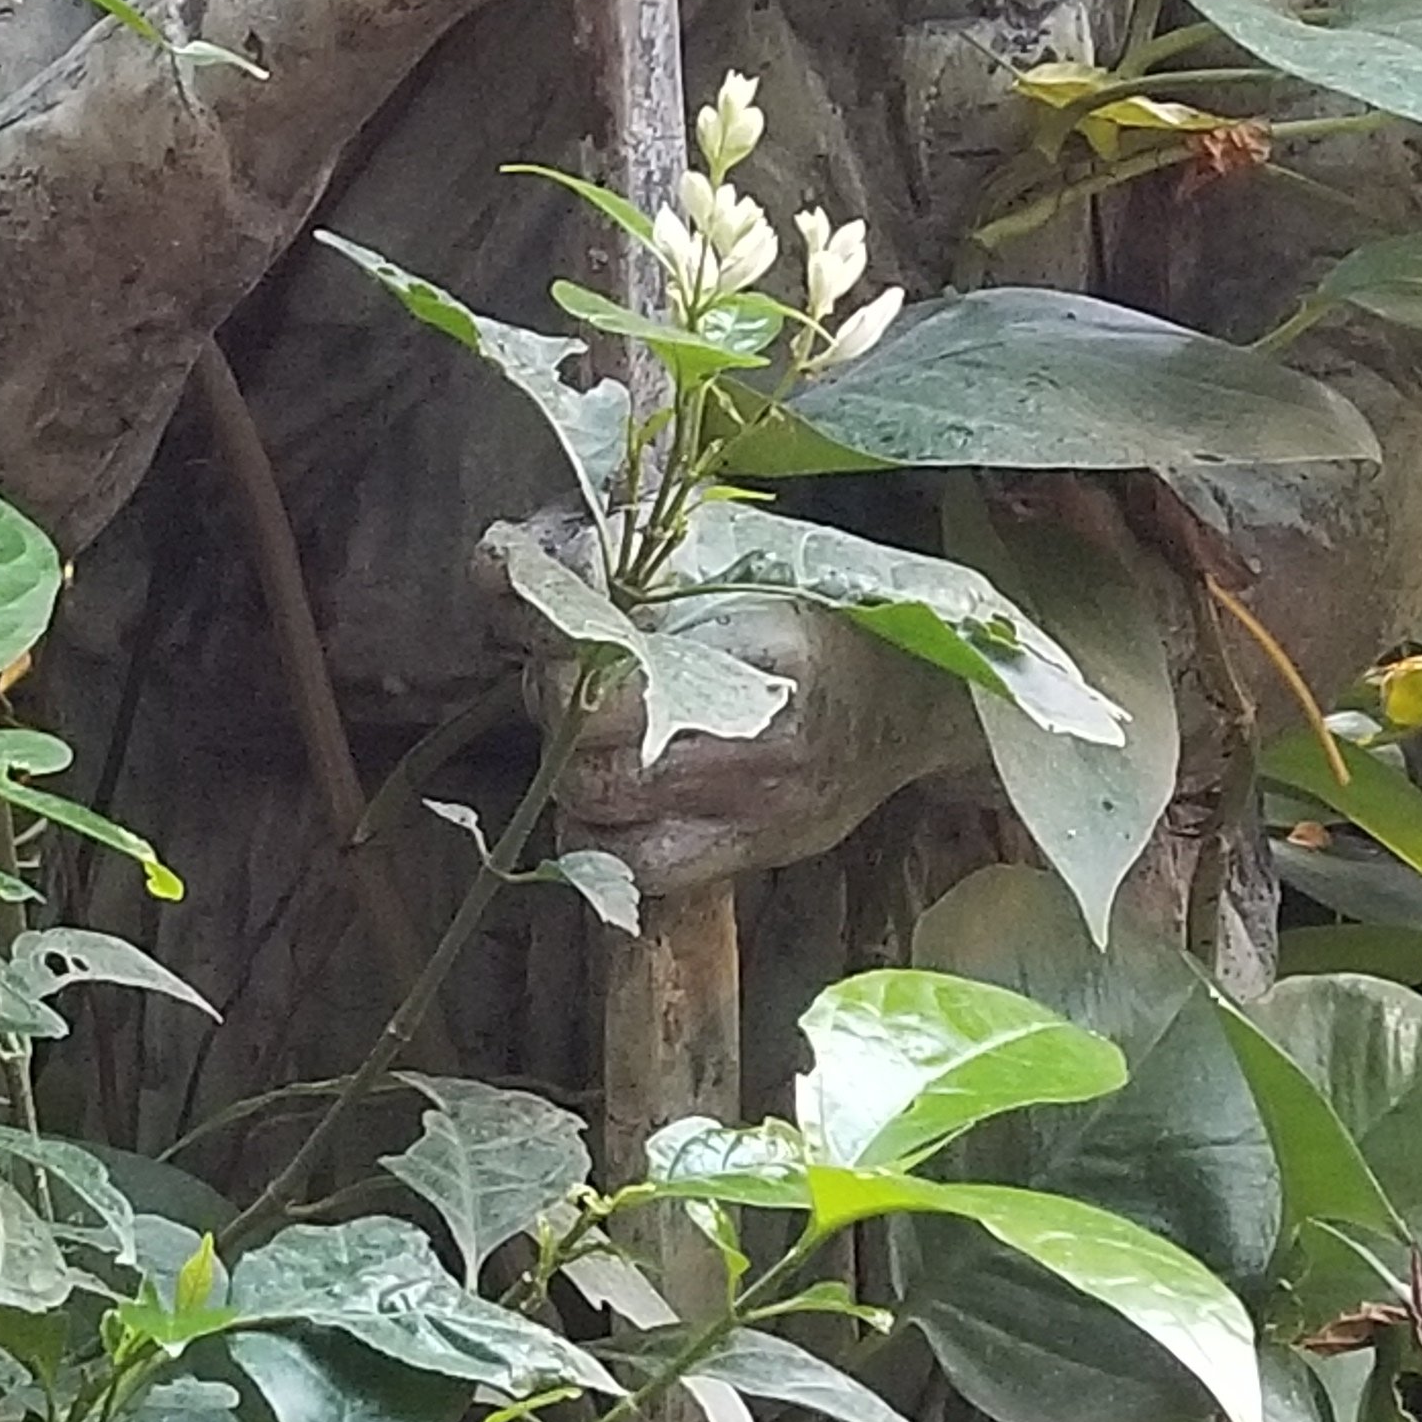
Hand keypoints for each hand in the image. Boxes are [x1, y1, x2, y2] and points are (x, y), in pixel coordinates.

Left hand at [545, 595, 960, 897]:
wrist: (919, 701)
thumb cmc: (824, 617)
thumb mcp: (746, 556)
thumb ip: (634, 554)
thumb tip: (502, 556)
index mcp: (761, 633)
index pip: (614, 636)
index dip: (550, 619)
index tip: (532, 594)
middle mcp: (757, 725)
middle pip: (592, 720)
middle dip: (555, 690)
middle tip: (564, 669)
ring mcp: (755, 801)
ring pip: (599, 797)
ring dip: (570, 763)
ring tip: (591, 732)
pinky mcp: (754, 853)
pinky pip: (638, 867)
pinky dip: (604, 834)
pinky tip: (617, 797)